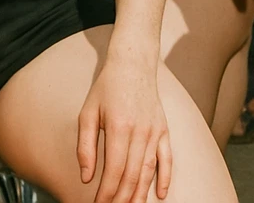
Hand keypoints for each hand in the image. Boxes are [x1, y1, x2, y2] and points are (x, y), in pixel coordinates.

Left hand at [77, 54, 171, 202]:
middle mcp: (140, 131)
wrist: (133, 63)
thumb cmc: (107, 88)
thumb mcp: (87, 113)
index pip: (114, 171)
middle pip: (132, 176)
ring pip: (149, 171)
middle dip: (121, 199)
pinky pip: (167, 157)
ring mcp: (154, 130)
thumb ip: (85, 147)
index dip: (106, 194)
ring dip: (139, 195)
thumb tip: (87, 178)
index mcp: (119, 127)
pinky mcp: (163, 128)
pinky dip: (165, 177)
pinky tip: (159, 194)